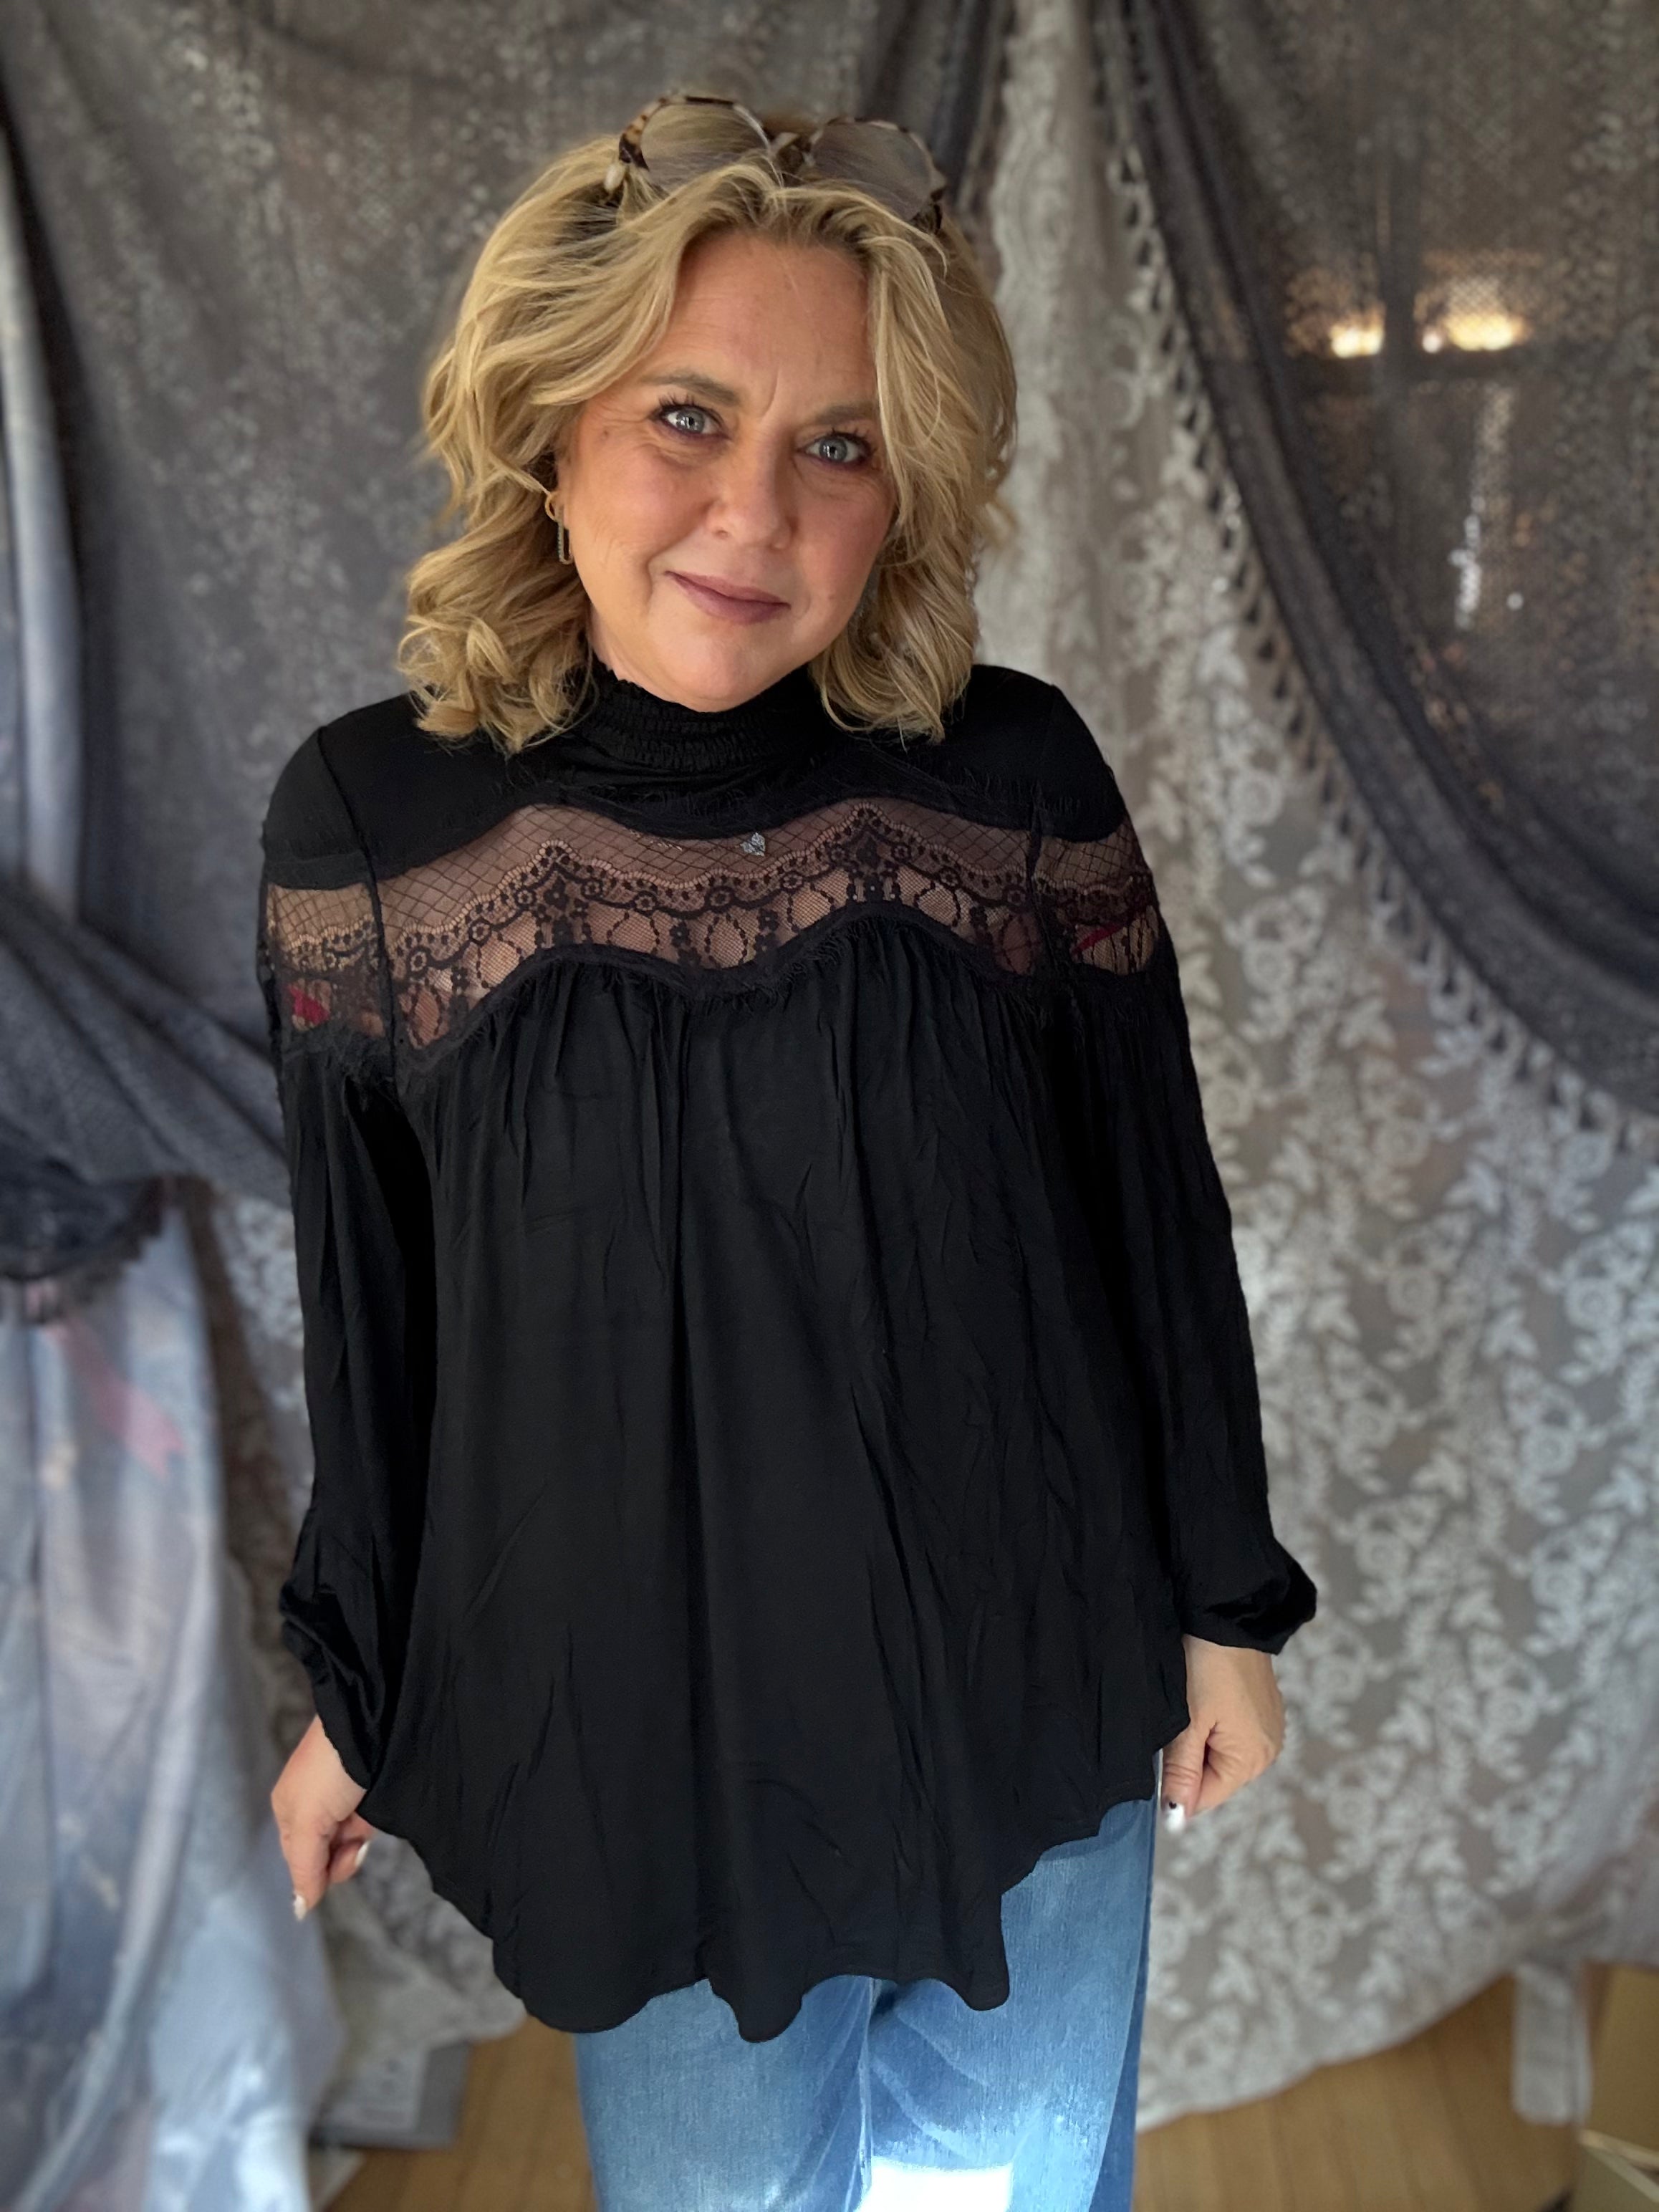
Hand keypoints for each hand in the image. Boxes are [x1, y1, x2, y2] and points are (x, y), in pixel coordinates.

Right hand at [271, 1713, 376, 1917]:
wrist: (370, 1716)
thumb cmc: (330, 1768)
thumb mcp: (308, 1820)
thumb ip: (304, 1866)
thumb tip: (300, 1911)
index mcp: (288, 1810)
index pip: (300, 1861)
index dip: (319, 1872)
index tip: (339, 1860)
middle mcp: (312, 1806)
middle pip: (324, 1854)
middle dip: (341, 1857)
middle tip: (355, 1839)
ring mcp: (340, 1797)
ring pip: (347, 1841)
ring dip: (357, 1840)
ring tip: (366, 1822)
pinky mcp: (366, 1790)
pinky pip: (365, 1821)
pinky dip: (370, 1825)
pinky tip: (373, 1815)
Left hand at [1160, 1635, 1283, 1825]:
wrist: (1227, 1614)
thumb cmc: (1206, 1665)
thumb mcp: (1186, 1722)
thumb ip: (1181, 1773)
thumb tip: (1177, 1818)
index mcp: (1252, 1759)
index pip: (1206, 1797)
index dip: (1177, 1783)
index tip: (1163, 1750)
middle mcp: (1268, 1750)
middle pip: (1215, 1776)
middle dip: (1190, 1757)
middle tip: (1178, 1720)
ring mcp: (1269, 1729)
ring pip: (1220, 1753)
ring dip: (1200, 1739)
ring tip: (1193, 1704)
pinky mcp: (1264, 1709)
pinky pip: (1232, 1732)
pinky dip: (1213, 1723)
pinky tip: (1205, 1697)